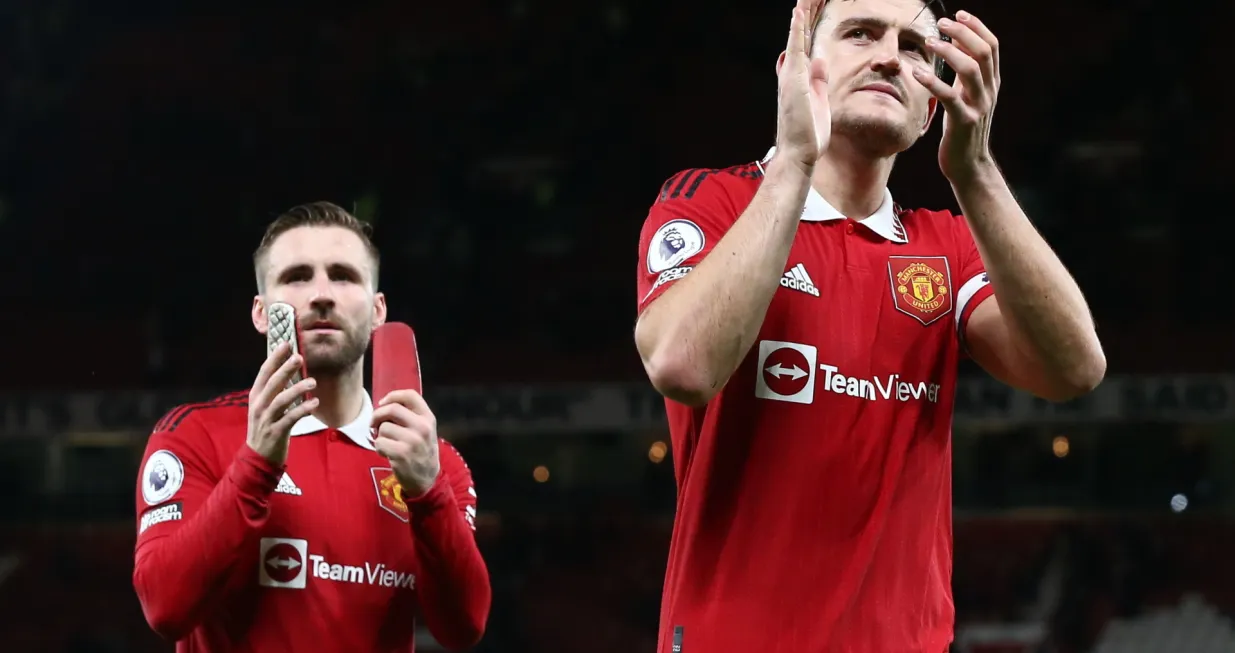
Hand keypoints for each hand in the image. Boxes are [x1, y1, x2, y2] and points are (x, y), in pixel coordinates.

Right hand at [246, 342, 317, 465]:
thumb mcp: (265, 406)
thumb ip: (274, 390)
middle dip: (285, 369)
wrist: (258, 457)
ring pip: (281, 400)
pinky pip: (290, 418)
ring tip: (312, 381)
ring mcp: (266, 419)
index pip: (264, 373)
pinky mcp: (276, 432)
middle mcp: (259, 406)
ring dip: (297, 389)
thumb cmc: (265, 427)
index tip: (286, 344)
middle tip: (299, 357)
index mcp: (256, 396)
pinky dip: (303, 409)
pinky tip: (315, 403)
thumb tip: (288, 369)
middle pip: (272, 383)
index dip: (274, 358)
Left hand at [371, 390, 440, 497]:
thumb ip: (411, 416)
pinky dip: (379, 448)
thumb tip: (384, 405)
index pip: (410, 395)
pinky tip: (387, 453)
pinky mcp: (401, 454)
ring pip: (383, 428)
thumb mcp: (425, 430)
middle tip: (374, 424)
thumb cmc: (422, 451)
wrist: (427, 479)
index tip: (383, 403)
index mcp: (428, 418)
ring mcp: (412, 441)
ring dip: (380, 436)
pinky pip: (379, 443)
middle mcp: (422, 427)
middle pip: (392, 409)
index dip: (393, 396)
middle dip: (377, 415)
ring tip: (388, 444)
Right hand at [775, 0, 829, 169]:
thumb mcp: (820, 102)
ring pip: (796, 37)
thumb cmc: (809, 135)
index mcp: (800, 79)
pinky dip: (797, 29)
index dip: (808, 27)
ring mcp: (791, 75)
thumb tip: (821, 61)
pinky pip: (796, 48)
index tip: (812, 8)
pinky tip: (799, 12)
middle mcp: (792, 73)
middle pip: (799, 36)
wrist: (799, 152)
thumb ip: (819, 81)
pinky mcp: (793, 79)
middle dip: (805, 15)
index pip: (805, 46)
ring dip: (800, 15)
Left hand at [912, 11, 1000, 186]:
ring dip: (949, 52)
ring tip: (931, 41)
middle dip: (963, 32)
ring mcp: (979, 106)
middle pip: (984, 52)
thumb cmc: (963, 128)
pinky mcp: (964, 122)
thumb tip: (957, 40)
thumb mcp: (968, 96)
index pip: (992, 46)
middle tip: (942, 24)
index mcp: (992, 83)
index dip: (977, 27)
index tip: (958, 14)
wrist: (968, 165)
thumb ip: (966, 71)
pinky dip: (933, 82)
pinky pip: (950, 97)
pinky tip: (917, 73)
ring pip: (971, 69)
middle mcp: (989, 91)